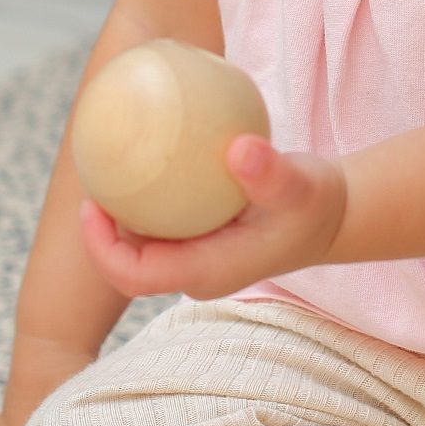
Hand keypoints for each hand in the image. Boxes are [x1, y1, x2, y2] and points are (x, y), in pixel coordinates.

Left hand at [78, 133, 346, 301]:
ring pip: (139, 241)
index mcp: (207, 271)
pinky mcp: (200, 237)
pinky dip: (143, 195)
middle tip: (91, 172)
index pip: (134, 274)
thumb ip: (272, 174)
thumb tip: (239, 151)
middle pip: (125, 260)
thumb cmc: (317, 203)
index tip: (92, 203)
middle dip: (99, 227)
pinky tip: (139, 154)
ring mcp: (196, 256)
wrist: (333, 215)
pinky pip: (158, 221)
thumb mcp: (303, 186)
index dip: (100, 247)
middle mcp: (195, 270)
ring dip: (119, 210)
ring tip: (104, 161)